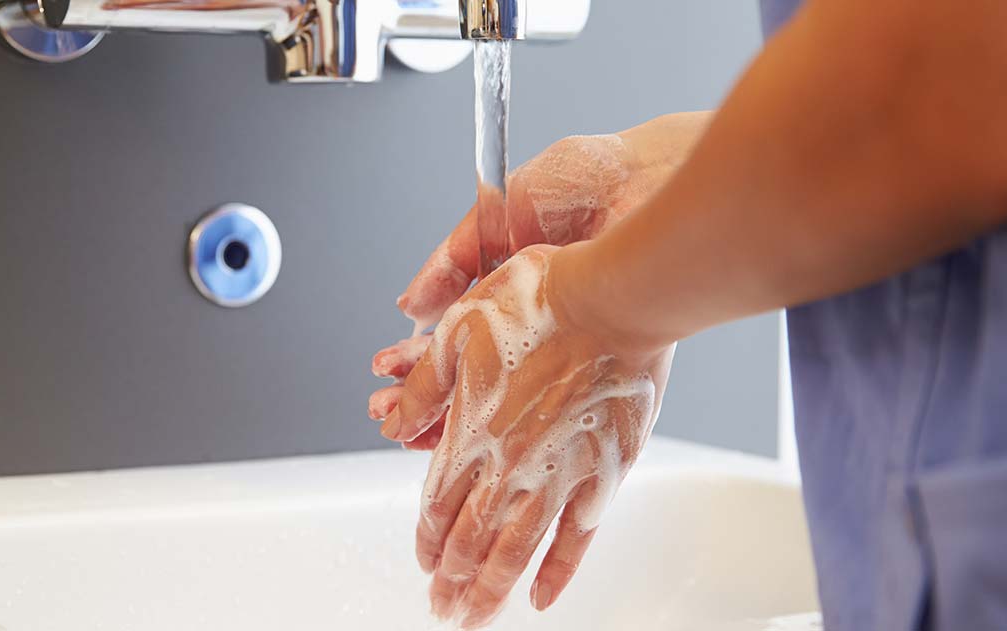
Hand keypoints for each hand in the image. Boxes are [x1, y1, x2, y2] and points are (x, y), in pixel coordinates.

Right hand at [369, 114, 704, 448]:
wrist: (648, 180)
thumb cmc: (586, 178)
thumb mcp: (498, 212)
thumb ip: (453, 260)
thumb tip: (411, 307)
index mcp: (507, 281)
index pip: (450, 333)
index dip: (416, 356)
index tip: (387, 373)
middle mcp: (533, 316)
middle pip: (469, 368)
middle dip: (425, 395)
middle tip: (389, 414)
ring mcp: (563, 340)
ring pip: (501, 391)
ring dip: (456, 415)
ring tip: (417, 433)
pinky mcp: (599, 352)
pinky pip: (550, 400)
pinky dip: (512, 421)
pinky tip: (474, 431)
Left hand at [391, 244, 674, 627]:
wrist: (613, 299)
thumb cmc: (539, 303)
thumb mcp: (455, 332)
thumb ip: (425, 388)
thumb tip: (393, 424)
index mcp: (469, 432)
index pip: (437, 505)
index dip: (427, 539)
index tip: (424, 562)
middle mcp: (509, 464)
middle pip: (470, 540)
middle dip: (451, 581)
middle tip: (442, 610)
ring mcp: (558, 475)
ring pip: (514, 552)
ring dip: (491, 591)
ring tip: (474, 620)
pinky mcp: (603, 475)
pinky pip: (575, 540)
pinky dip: (557, 573)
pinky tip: (542, 598)